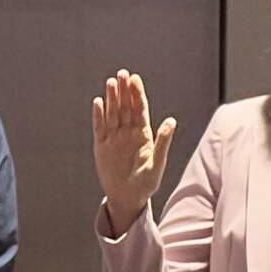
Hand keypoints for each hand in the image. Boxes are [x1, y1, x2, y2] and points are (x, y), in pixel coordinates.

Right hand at [91, 69, 175, 231]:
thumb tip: (171, 121)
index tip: (135, 79)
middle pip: (125, 107)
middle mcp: (128, 133)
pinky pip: (100, 128)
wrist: (128, 198)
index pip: (140, 109)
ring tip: (110, 82)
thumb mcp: (157, 164)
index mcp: (143, 134)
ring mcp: (114, 138)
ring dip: (111, 98)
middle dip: (123, 90)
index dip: (137, 94)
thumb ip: (163, 142)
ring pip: (112, 113)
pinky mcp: (101, 146)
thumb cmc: (146, 183)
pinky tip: (98, 103)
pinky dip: (98, 116)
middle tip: (122, 73)